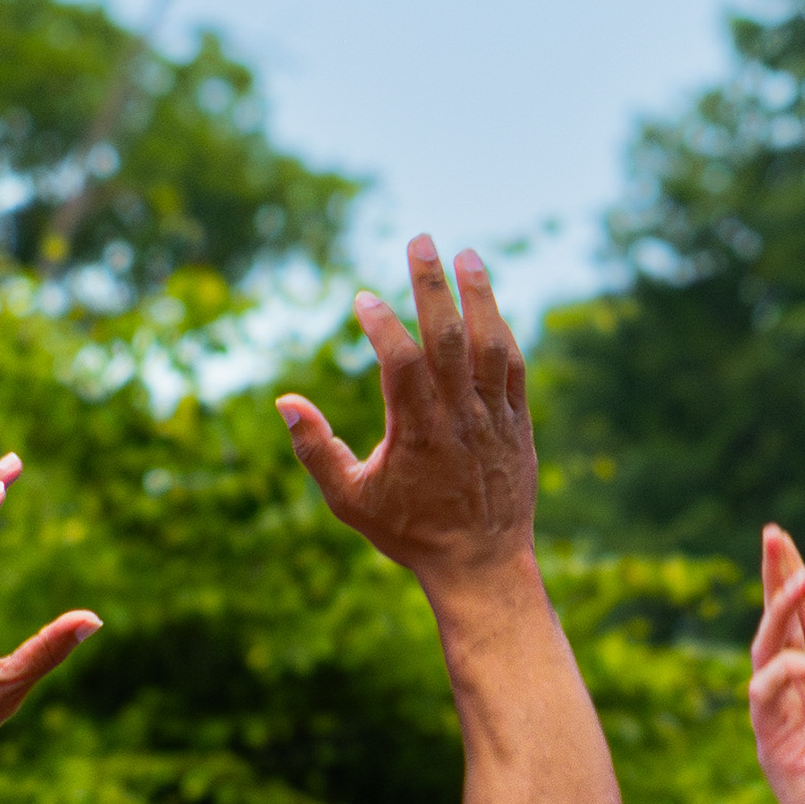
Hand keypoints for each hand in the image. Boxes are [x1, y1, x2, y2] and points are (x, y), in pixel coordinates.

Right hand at [276, 236, 537, 589]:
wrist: (481, 565)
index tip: (363, 297)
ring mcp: (494, 419)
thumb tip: (284, 401)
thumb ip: (315, 449)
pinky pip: (514, 368)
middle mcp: (459, 418)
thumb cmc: (410, 532)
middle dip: (433, 284)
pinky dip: (502, 333)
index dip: (382, 324)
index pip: (401, 362)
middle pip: (449, 338)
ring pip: (490, 345)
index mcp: (416, 433)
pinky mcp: (519, 424)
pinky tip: (490, 306)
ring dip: (479, 295)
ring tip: (465, 253)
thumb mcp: (350, 499)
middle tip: (420, 238)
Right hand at [750, 525, 804, 803]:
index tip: (784, 541)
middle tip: (772, 534)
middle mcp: (800, 693)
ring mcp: (781, 714)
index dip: (794, 582)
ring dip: (779, 611)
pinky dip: (788, 671)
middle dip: (773, 579)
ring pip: (766, 648)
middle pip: (778, 623)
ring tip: (801, 578)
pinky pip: (765, 691)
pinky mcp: (770, 739)